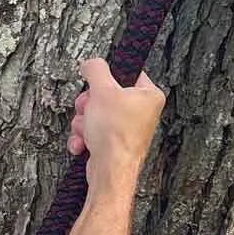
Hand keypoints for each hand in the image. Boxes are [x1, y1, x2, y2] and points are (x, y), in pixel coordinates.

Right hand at [67, 57, 165, 184]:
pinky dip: (84, 137)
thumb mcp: (102, 90)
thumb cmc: (115, 135)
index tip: (97, 85)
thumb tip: (91, 64)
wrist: (110, 171)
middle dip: (89, 105)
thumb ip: (95, 69)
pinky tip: (83, 143)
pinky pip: (94, 132)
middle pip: (106, 95)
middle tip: (88, 110)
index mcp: (149, 95)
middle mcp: (143, 112)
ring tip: (86, 130)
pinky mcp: (115, 143)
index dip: (106, 79)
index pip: (126, 73)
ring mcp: (128, 129)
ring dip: (83, 122)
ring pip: (96, 114)